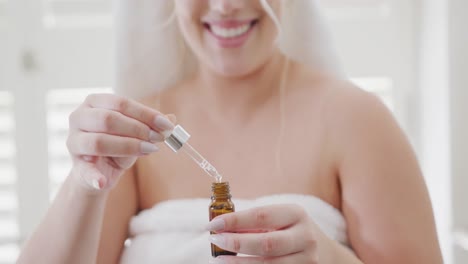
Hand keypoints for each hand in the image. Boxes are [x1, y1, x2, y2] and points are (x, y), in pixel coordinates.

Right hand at [66, 93, 174, 192]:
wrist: (100, 170)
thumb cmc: (119, 143)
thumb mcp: (136, 132)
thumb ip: (151, 124)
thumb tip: (171, 119)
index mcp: (95, 102)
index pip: (121, 103)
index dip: (146, 114)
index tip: (166, 124)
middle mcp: (79, 117)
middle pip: (108, 119)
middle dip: (138, 129)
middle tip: (159, 138)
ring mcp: (73, 140)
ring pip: (99, 142)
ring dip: (128, 147)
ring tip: (149, 150)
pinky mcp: (75, 164)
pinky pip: (84, 170)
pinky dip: (94, 176)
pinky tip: (103, 181)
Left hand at [206, 204, 332, 263]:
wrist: (327, 254)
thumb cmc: (293, 232)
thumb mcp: (281, 220)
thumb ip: (255, 222)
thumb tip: (221, 226)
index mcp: (296, 214)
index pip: (262, 215)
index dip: (235, 220)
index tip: (213, 224)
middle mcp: (305, 237)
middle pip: (267, 243)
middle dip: (236, 242)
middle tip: (215, 241)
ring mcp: (306, 260)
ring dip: (240, 263)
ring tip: (220, 259)